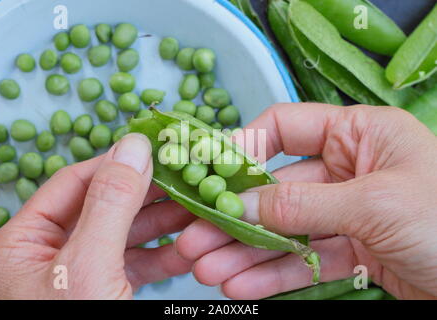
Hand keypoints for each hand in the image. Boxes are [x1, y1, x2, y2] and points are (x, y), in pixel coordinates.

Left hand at [0, 133, 193, 298]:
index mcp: (23, 242)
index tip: (157, 149)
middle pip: (105, 206)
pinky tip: (189, 249)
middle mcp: (48, 255)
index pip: (74, 182)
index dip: (117, 162)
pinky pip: (134, 265)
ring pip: (125, 235)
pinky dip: (163, 257)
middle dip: (149, 195)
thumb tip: (134, 145)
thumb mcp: (87, 268)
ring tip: (198, 211)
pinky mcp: (103, 294)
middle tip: (187, 178)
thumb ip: (110, 204)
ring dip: (164, 225)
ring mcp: (78, 275)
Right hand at [176, 103, 436, 299]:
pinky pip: (304, 259)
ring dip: (244, 251)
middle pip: (275, 188)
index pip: (285, 127)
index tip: (208, 176)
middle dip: (233, 215)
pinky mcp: (351, 250)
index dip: (245, 148)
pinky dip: (272, 274)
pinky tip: (239, 285)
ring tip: (206, 268)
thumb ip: (304, 204)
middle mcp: (347, 168)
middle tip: (195, 236)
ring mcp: (347, 211)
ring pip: (284, 229)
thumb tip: (241, 207)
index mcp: (358, 134)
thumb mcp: (375, 203)